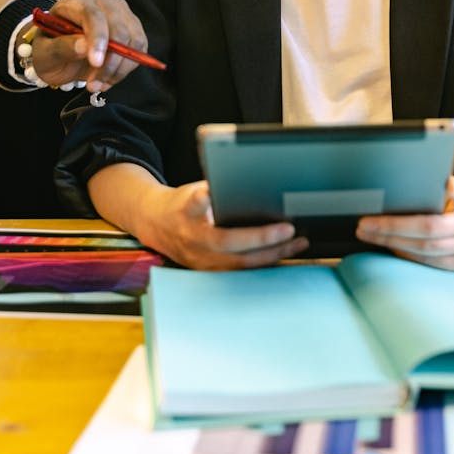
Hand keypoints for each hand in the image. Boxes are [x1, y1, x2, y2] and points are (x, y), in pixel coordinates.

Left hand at [28, 0, 146, 91]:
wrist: (61, 51)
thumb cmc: (51, 48)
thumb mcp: (44, 53)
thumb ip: (61, 47)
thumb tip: (83, 46)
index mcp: (75, 0)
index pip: (92, 15)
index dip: (97, 39)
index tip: (95, 63)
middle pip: (117, 28)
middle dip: (109, 62)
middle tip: (93, 84)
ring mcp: (120, 10)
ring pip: (133, 39)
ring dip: (119, 68)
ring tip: (99, 83)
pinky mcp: (132, 24)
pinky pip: (140, 46)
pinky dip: (127, 67)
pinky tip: (109, 77)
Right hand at [135, 179, 309, 270]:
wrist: (157, 227)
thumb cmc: (181, 205)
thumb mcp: (192, 190)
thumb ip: (214, 190)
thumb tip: (246, 182)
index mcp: (185, 212)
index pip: (195, 203)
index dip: (202, 198)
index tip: (210, 192)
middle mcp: (192, 239)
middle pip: (227, 242)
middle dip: (261, 238)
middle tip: (287, 229)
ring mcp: (201, 260)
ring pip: (239, 262)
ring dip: (272, 254)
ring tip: (296, 243)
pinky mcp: (211, 271)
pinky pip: (241, 271)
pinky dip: (265, 263)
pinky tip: (285, 254)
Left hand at [355, 176, 453, 269]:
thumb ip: (435, 186)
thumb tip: (397, 186)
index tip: (447, 184)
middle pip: (432, 226)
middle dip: (394, 226)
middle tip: (366, 223)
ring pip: (427, 248)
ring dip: (393, 242)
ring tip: (369, 234)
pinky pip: (431, 262)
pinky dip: (406, 254)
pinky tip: (389, 244)